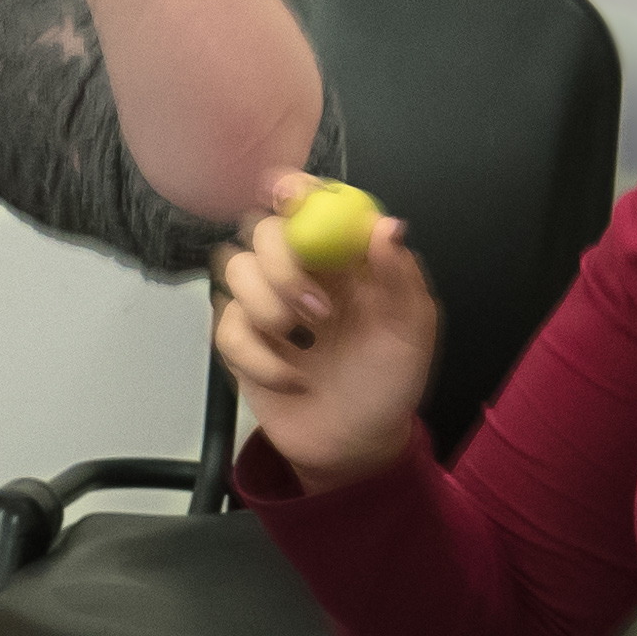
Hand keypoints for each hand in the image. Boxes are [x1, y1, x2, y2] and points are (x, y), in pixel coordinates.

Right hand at [211, 201, 439, 485]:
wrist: (355, 445)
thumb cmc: (390, 384)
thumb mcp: (411, 332)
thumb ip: (400, 276)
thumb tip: (386, 225)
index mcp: (342, 257)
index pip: (310, 203)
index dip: (294, 190)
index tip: (287, 196)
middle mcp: (300, 270)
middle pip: (259, 227)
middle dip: (280, 262)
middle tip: (315, 309)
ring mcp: (265, 304)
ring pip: (231, 267)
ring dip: (265, 304)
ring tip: (303, 343)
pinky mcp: (240, 341)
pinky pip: (225, 326)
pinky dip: (257, 356)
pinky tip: (290, 378)